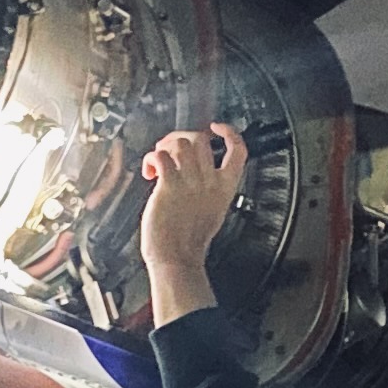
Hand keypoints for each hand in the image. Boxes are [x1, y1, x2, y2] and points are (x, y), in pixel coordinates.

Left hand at [139, 122, 247, 321]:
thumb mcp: (211, 212)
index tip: (217, 128)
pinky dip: (151, 159)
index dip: (229, 133)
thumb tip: (193, 175)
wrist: (176, 259)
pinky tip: (149, 172)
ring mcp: (189, 182)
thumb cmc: (189, 242)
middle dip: (182, 138)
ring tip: (159, 162)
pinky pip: (160, 156)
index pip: (238, 150)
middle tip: (171, 149)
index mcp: (224, 188)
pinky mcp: (168, 185)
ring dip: (165, 147)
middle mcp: (209, 181)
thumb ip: (207, 190)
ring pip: (180, 143)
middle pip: (201, 139)